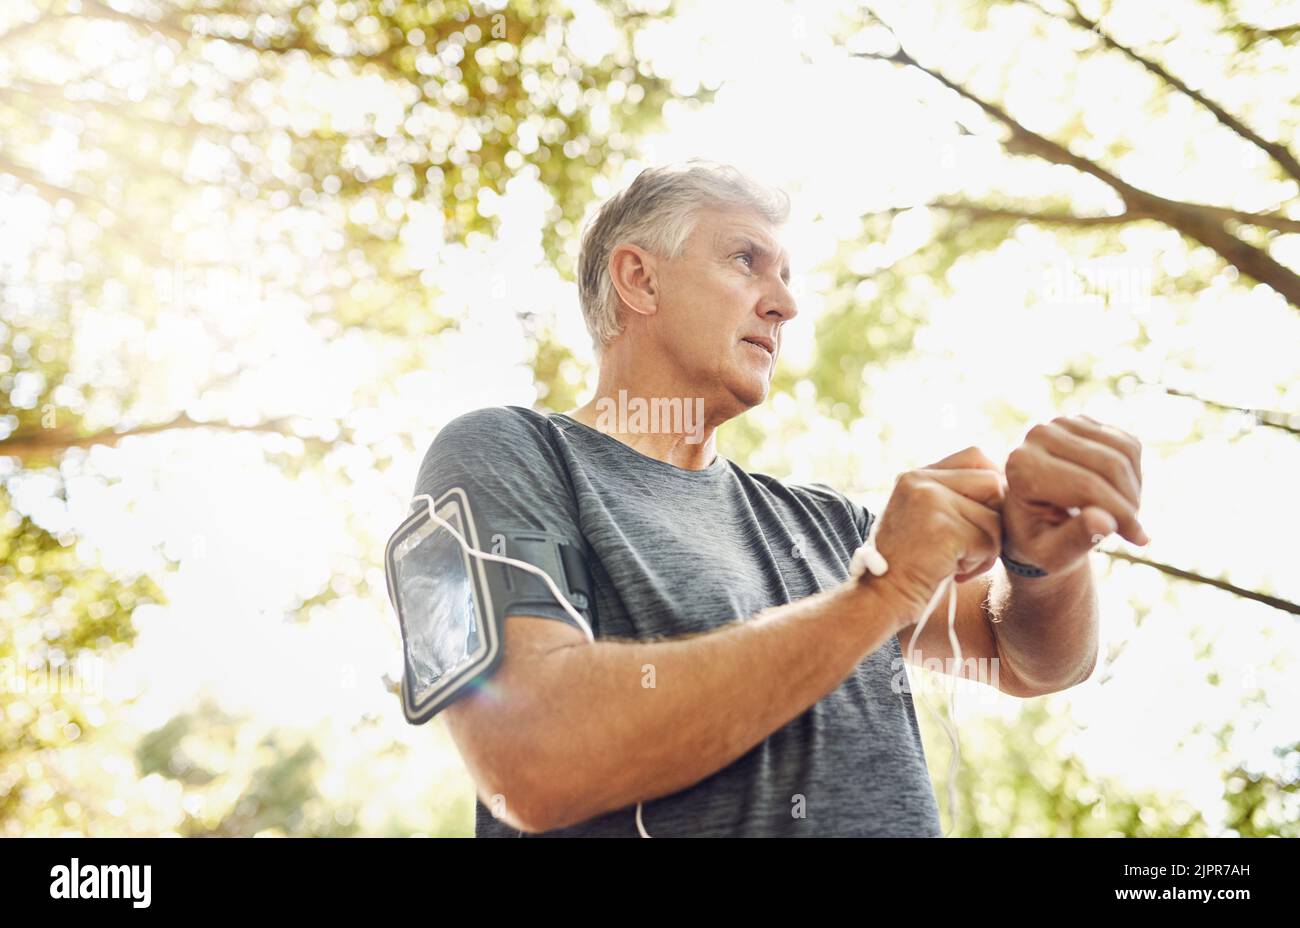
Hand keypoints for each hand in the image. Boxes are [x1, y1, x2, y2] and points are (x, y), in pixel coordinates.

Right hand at [869, 446, 1004, 624]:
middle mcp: (920, 481)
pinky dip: (979, 565)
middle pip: (992, 482)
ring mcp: (931, 503)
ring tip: (958, 563)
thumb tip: (1002, 485)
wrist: (880, 597)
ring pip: (995, 518)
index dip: (993, 481)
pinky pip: (989, 543)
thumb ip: (950, 497)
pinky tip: (954, 572)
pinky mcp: (945, 530)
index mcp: (914, 476)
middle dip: (995, 518)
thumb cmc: (907, 564)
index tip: (991, 511)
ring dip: (987, 548)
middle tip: (975, 545)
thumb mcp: (919, 518)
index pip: (974, 455)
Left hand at [1002, 414, 1146, 574]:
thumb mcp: (1053, 552)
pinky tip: (1119, 496)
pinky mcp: (1083, 422)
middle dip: (1130, 502)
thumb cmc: (1039, 542)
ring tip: (1124, 516)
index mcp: (1021, 467)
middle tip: (1132, 529)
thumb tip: (1105, 522)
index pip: (1087, 486)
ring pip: (1125, 453)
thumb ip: (1076, 539)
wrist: (1030, 519)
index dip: (1120, 514)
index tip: (1139, 540)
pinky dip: (1135, 474)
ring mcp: (1061, 423)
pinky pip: (1129, 445)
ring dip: (1134, 489)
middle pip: (1110, 465)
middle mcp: (1038, 436)